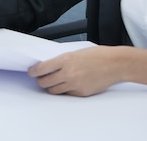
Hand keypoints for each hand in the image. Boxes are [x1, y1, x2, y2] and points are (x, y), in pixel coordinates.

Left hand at [27, 45, 146, 95]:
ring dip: (51, 87)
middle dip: (40, 81)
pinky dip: (64, 90)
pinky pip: (67, 94)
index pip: (42, 69)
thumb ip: (61, 59)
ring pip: (54, 91)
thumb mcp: (75, 52)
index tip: (31, 72)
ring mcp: (75, 85)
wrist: (115, 64)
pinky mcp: (81, 93)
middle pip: (45, 82)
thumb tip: (48, 65)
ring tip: (52, 82)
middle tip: (40, 78)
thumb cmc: (98, 55)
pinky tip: (67, 84)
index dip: (33, 72)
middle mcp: (68, 73)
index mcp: (65, 60)